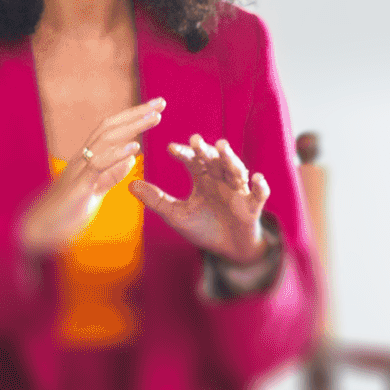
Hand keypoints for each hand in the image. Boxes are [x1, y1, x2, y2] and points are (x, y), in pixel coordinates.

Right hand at [18, 98, 164, 257]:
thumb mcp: (96, 190)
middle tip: (161, 102)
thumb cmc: (67, 210)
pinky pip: (98, 165)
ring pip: (106, 139)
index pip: (111, 130)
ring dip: (132, 126)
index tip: (156, 109)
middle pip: (110, 127)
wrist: (40, 230)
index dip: (132, 117)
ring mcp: (79, 170)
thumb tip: (131, 158)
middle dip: (136, 113)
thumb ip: (111, 174)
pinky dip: (117, 153)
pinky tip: (136, 147)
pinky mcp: (79, 186)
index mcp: (88, 159)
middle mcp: (82, 158)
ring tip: (155, 117)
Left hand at [133, 134, 272, 263]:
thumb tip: (129, 185)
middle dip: (205, 150)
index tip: (170, 148)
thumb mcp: (177, 215)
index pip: (192, 161)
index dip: (183, 153)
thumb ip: (156, 200)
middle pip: (214, 160)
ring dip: (230, 158)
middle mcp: (221, 180)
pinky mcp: (253, 206)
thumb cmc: (204, 228)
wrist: (229, 250)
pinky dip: (260, 186)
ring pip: (235, 170)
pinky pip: (259, 194)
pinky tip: (257, 179)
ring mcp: (238, 191)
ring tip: (222, 147)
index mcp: (203, 179)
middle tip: (195, 140)